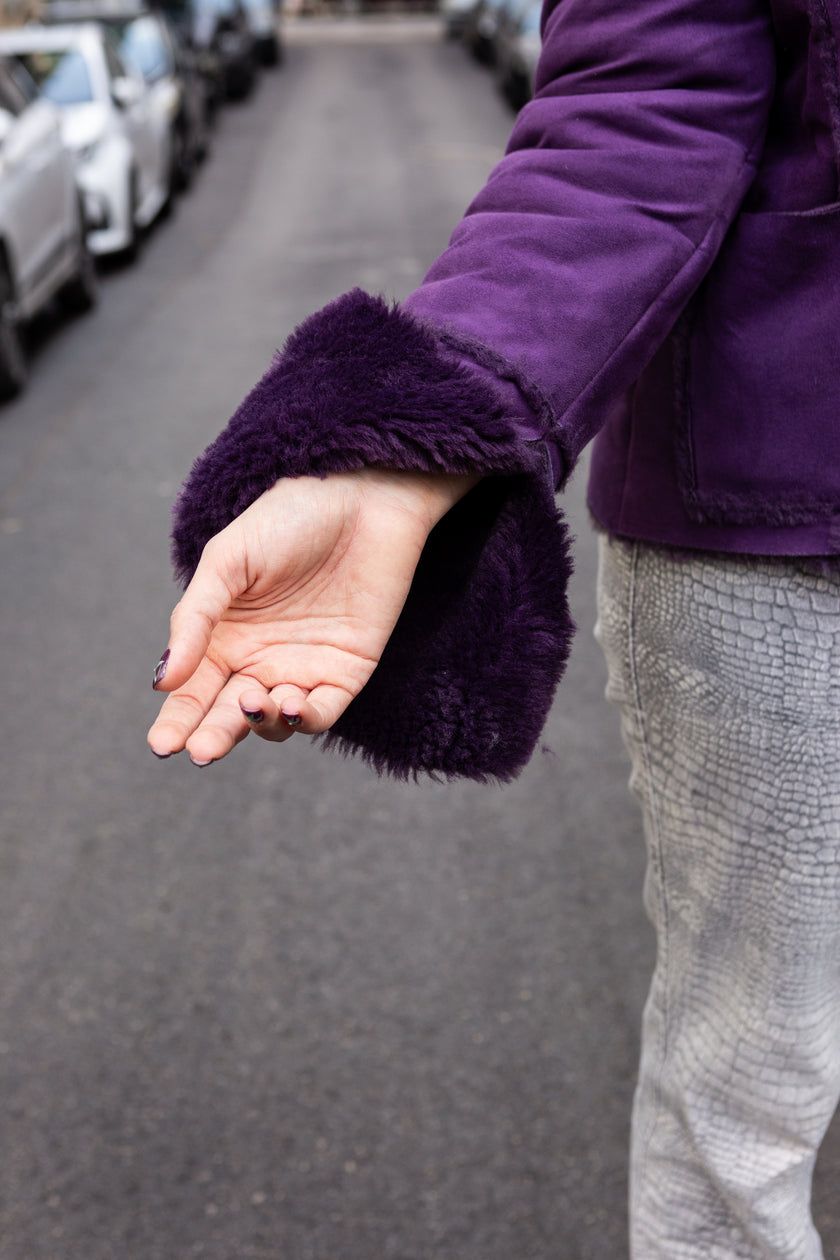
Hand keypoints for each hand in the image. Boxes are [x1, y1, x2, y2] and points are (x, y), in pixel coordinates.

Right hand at [147, 468, 477, 764]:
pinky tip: (290, 704)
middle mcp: (259, 659)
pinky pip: (322, 711)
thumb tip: (162, 680)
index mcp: (223, 636)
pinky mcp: (346, 671)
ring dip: (261, 722)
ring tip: (255, 701)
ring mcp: (302, 668)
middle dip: (214, 736)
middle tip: (202, 752)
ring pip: (274, 720)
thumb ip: (195, 619)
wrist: (361, 497)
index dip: (176, 721)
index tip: (162, 746)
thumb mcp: (228, 561)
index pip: (193, 691)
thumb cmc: (288, 520)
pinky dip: (305, 718)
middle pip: (230, 714)